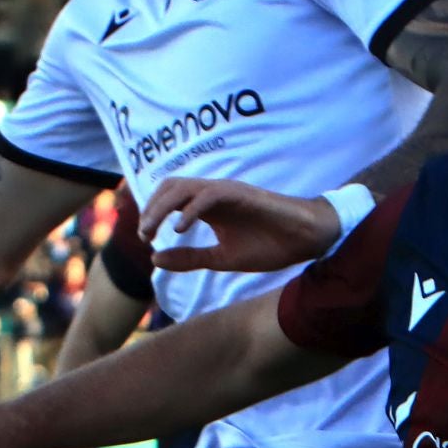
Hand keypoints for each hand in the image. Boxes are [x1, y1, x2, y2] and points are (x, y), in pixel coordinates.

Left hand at [140, 177, 345, 273]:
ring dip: (162, 208)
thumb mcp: (221, 259)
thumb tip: (154, 260)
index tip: (145, 240)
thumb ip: (189, 258)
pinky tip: (180, 229)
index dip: (151, 214)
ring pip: (184, 188)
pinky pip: (208, 195)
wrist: (303, 240)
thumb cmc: (268, 245)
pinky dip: (190, 210)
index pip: (169, 200)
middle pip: (170, 188)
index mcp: (206, 208)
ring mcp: (226, 191)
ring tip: (153, 231)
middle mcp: (212, 195)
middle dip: (151, 209)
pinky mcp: (240, 194)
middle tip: (144, 234)